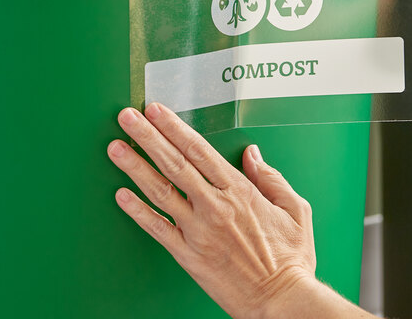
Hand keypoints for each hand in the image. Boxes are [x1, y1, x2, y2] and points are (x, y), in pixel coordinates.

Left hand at [107, 103, 316, 318]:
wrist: (280, 301)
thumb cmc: (290, 257)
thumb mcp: (295, 209)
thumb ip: (271, 178)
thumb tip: (253, 154)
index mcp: (239, 191)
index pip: (199, 151)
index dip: (175, 128)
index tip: (158, 111)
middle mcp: (215, 206)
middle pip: (174, 163)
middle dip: (148, 136)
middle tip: (127, 117)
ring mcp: (198, 231)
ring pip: (160, 191)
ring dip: (135, 167)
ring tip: (116, 147)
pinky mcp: (188, 256)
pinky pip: (157, 229)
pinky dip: (137, 212)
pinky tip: (121, 195)